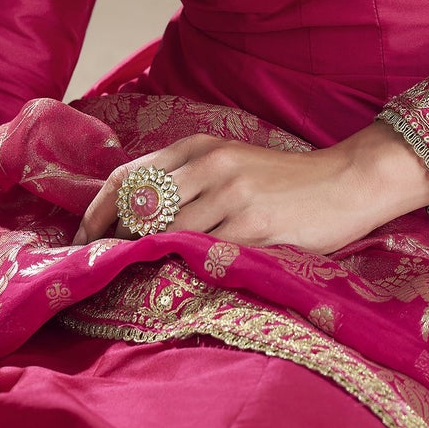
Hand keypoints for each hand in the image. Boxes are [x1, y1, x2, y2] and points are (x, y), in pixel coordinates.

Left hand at [73, 120, 428, 258]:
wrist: (348, 181)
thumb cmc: (287, 181)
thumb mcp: (232, 165)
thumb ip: (190, 181)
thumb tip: (137, 215)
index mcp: (200, 148)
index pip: (129, 177)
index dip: (98, 209)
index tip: (80, 237)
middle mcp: (211, 165)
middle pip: (138, 205)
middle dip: (112, 238)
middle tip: (96, 265)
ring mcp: (231, 195)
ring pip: (166, 230)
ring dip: (144, 256)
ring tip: (130, 277)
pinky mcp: (253, 225)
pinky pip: (204, 251)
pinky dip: (184, 266)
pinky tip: (175, 280)